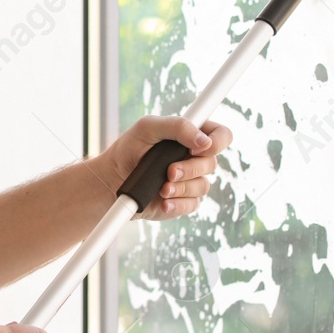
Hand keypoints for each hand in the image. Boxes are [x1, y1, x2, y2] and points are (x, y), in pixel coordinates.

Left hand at [100, 115, 232, 219]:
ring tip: (162, 188)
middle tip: (170, 171)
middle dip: (191, 168)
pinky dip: (177, 204)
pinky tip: (163, 202)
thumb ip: (177, 127)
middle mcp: (194, 157)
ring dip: (181, 188)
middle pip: (212, 163)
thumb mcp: (148, 128)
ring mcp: (190, 180)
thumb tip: (204, 141)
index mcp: (191, 135)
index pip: (221, 135)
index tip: (195, 148)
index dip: (217, 141)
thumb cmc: (129, 148)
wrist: (112, 180)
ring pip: (203, 186)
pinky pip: (192, 205)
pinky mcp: (183, 200)